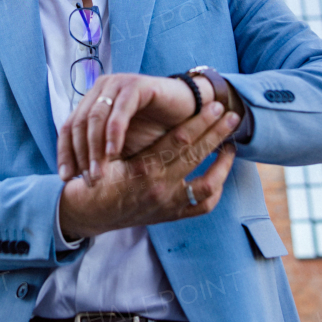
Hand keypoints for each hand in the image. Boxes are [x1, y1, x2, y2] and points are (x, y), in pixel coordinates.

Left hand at [57, 73, 195, 182]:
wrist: (190, 115)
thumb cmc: (154, 133)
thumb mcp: (122, 148)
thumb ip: (100, 156)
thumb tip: (75, 178)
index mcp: (92, 102)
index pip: (68, 128)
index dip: (65, 153)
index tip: (66, 178)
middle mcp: (100, 90)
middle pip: (78, 124)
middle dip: (80, 155)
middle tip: (87, 181)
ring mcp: (117, 85)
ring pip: (95, 119)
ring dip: (95, 149)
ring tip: (98, 174)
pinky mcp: (135, 85)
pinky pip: (119, 112)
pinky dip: (113, 134)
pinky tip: (113, 154)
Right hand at [58, 101, 239, 238]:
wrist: (89, 214)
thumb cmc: (97, 176)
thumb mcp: (107, 154)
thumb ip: (128, 135)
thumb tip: (150, 106)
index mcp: (144, 168)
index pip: (180, 139)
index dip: (201, 121)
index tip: (215, 105)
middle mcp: (160, 187)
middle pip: (197, 155)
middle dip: (217, 132)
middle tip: (232, 116)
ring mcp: (169, 204)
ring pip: (208, 184)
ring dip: (223, 165)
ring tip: (231, 147)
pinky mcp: (172, 216)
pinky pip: (202, 206)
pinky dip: (215, 190)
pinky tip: (219, 175)